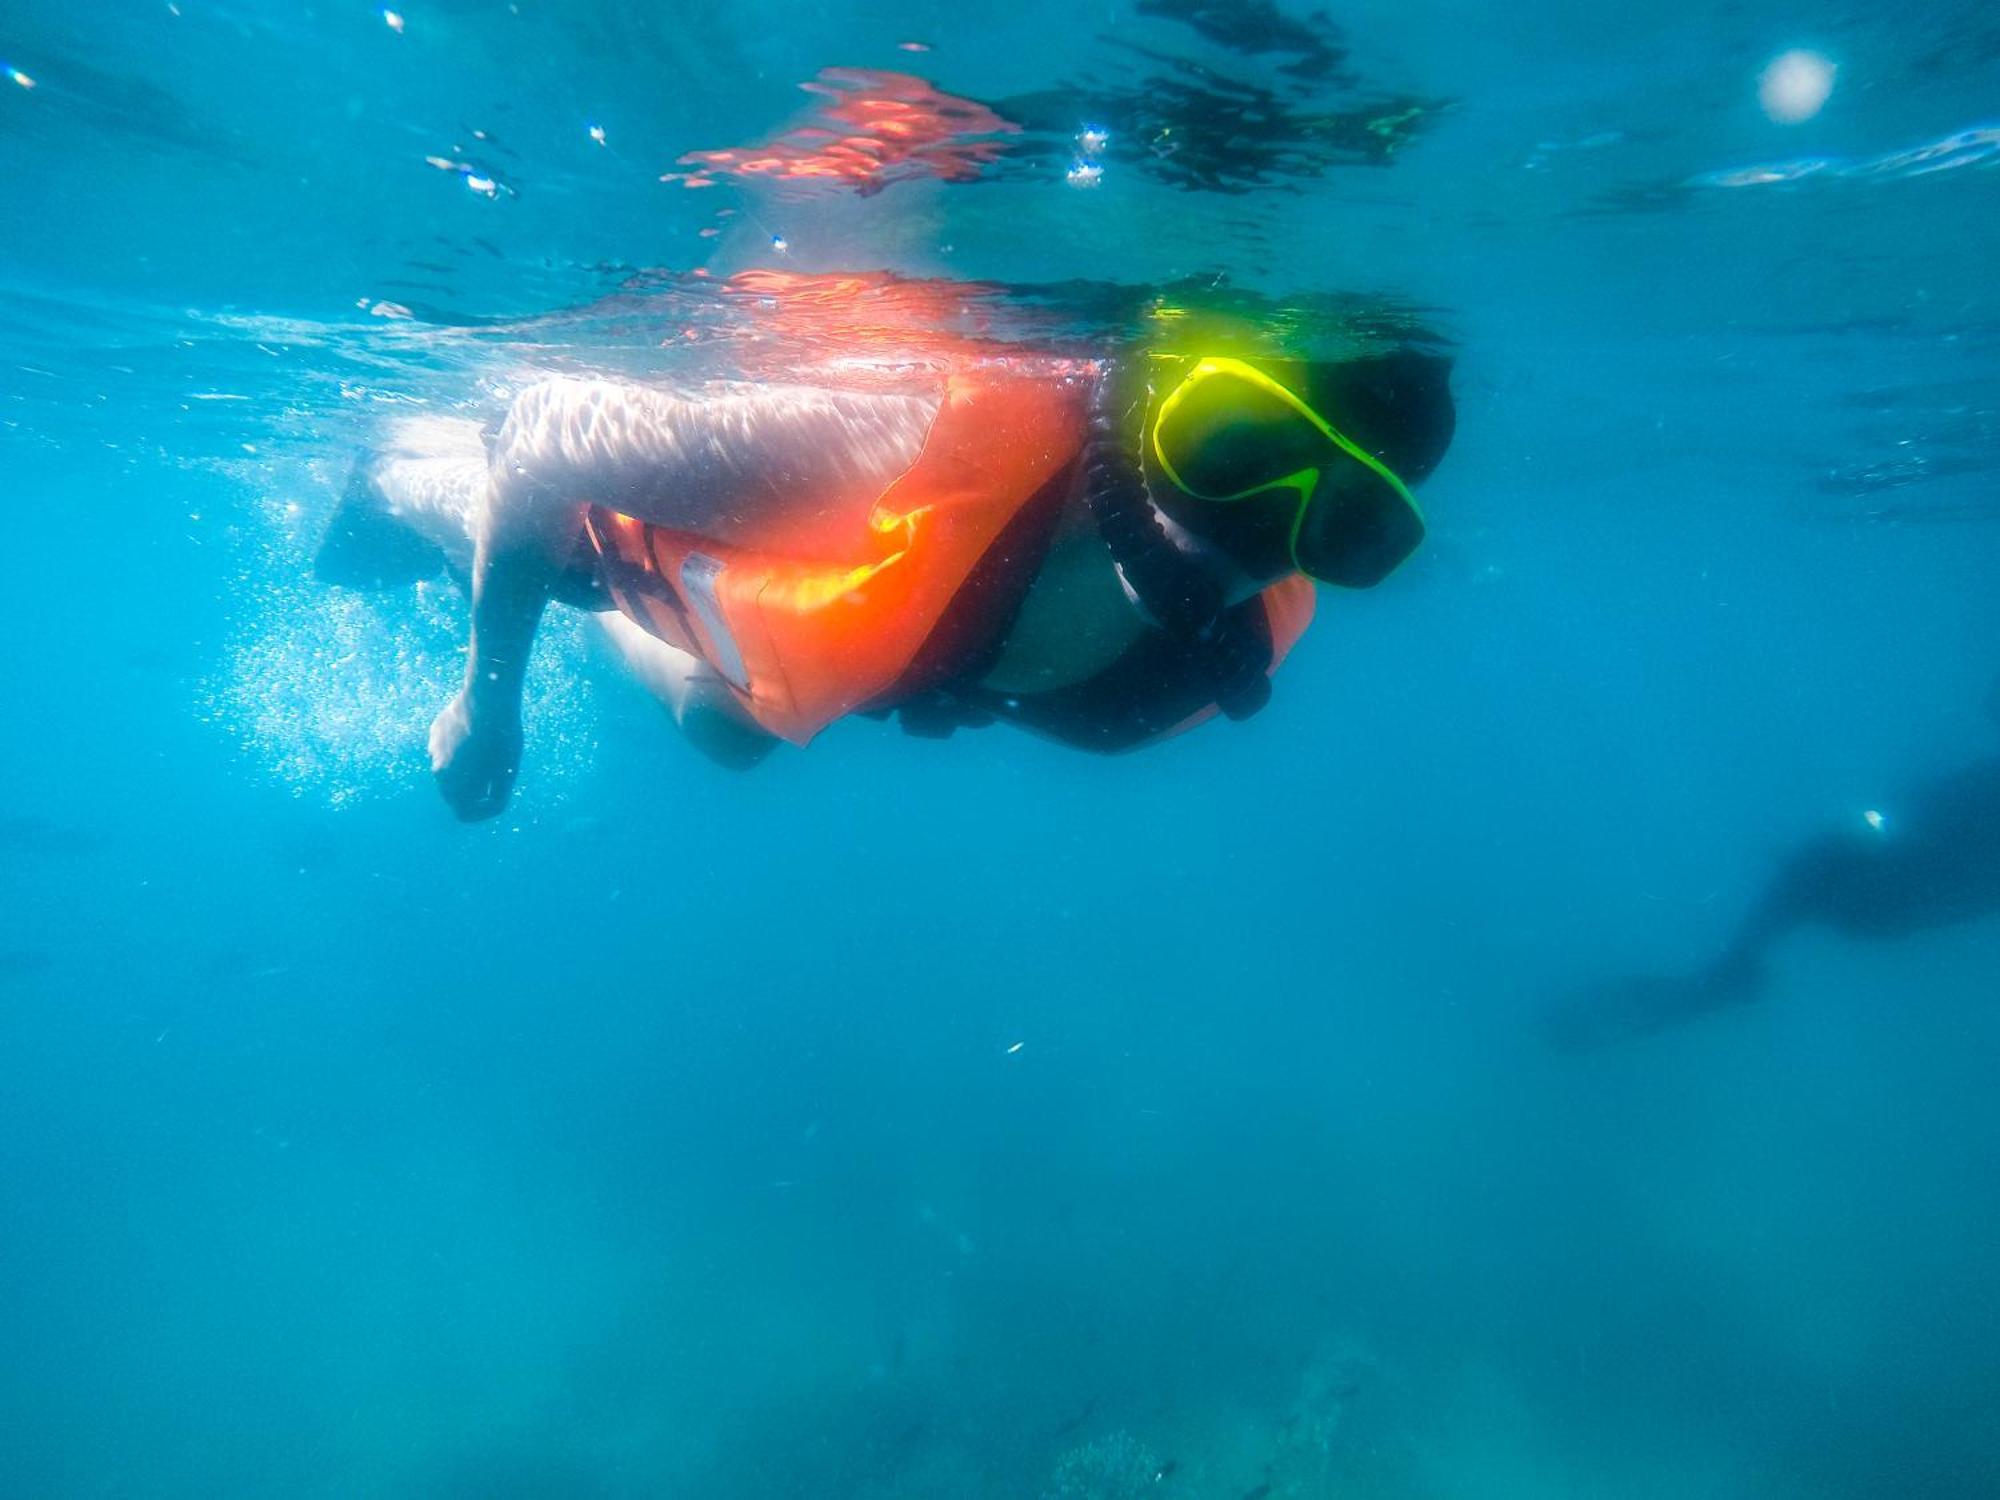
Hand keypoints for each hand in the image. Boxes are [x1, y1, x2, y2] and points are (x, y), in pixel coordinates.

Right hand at [428, 690, 520, 821]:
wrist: (488, 698)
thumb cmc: (502, 739)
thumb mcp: (507, 774)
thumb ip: (497, 797)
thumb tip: (489, 804)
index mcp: (453, 785)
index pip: (462, 812)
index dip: (481, 812)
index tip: (495, 800)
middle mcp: (437, 769)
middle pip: (455, 792)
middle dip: (474, 790)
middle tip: (496, 774)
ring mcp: (433, 748)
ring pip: (450, 767)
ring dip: (467, 766)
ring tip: (489, 749)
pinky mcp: (436, 731)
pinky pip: (447, 746)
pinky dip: (461, 746)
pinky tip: (478, 732)